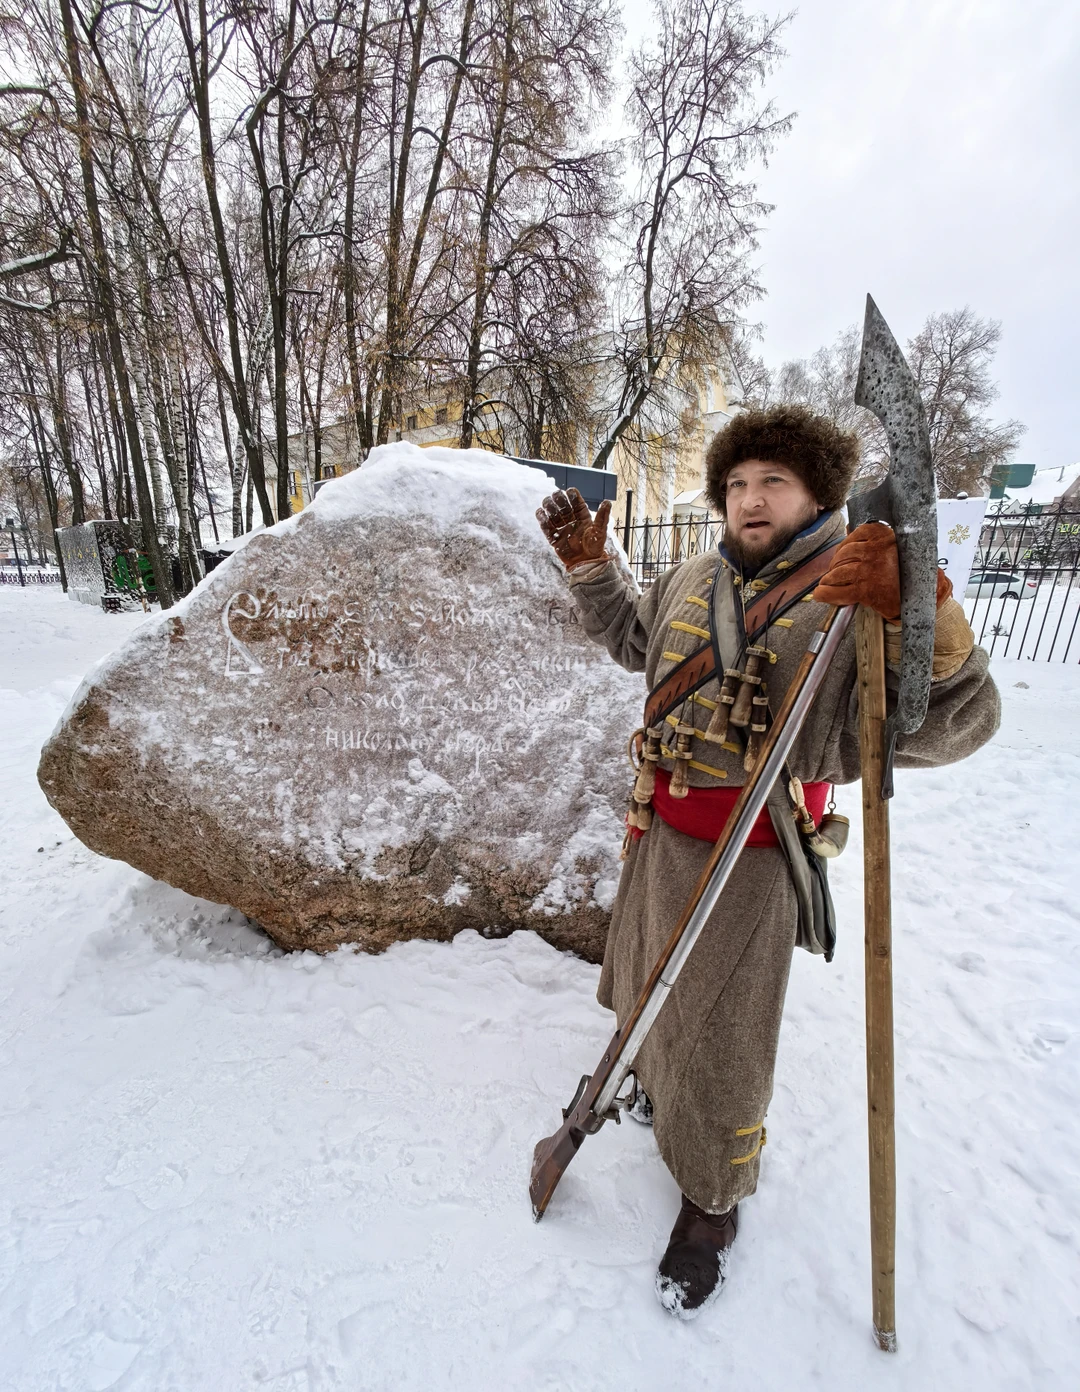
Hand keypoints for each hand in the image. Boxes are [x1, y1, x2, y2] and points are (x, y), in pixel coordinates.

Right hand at [536, 488, 611, 569]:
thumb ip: (602, 517)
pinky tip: (540, 512)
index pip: (576, 502)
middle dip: (559, 499)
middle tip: (556, 495)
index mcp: (582, 516)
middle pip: (562, 506)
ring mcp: (562, 528)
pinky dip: (542, 520)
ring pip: (553, 514)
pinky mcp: (554, 537)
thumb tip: (607, 502)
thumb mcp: (600, 531)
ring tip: (547, 502)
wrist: (586, 563)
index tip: (570, 491)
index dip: (572, 496)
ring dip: (549, 507)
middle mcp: (571, 520)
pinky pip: (546, 528)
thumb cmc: (595, 547)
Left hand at [812, 521, 951, 620]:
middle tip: (835, 572)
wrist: (926, 596)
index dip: (845, 546)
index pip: (854, 535)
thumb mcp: (897, 547)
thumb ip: (874, 539)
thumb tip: (849, 529)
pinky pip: (837, 591)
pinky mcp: (865, 590)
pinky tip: (821, 595)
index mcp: (884, 536)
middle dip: (836, 563)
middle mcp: (875, 551)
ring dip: (829, 579)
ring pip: (837, 572)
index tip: (843, 552)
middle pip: (843, 554)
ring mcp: (868, 570)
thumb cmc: (912, 572)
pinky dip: (825, 593)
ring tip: (828, 583)